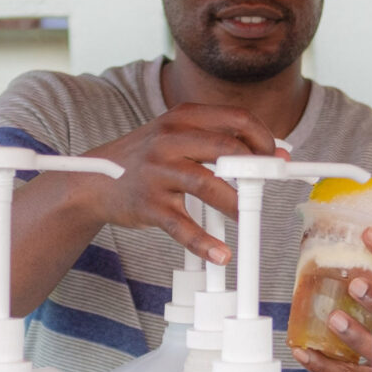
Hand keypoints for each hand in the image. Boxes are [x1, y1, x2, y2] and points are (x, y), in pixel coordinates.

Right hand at [79, 103, 285, 262]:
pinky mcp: (149, 205)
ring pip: (208, 185)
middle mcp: (169, 140)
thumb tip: (275, 152)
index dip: (264, 138)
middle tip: (267, 183)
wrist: (94, 181)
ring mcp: (158, 172)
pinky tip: (221, 254)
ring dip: (235, 203)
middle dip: (256, 167)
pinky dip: (204, 243)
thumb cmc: (147, 157)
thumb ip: (219, 139)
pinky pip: (182, 227)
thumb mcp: (177, 135)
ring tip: (246, 215)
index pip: (236, 118)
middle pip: (227, 148)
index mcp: (183, 118)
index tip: (277, 156)